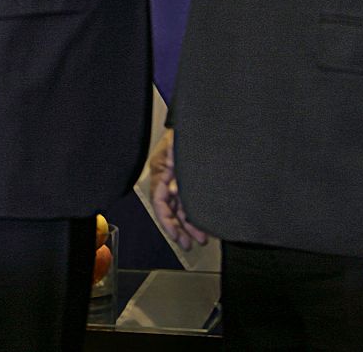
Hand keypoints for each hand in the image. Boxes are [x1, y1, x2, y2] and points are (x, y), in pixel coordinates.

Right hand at [148, 129, 208, 250]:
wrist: (202, 118)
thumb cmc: (188, 129)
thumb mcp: (180, 146)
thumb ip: (177, 167)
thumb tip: (174, 190)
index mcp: (161, 169)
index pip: (159, 200)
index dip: (167, 220)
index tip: (176, 235)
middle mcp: (167, 177)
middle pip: (170, 208)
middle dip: (179, 228)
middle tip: (189, 244)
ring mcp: (177, 179)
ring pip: (180, 208)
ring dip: (189, 225)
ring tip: (201, 239)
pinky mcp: (188, 180)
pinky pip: (189, 201)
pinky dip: (195, 214)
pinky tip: (204, 225)